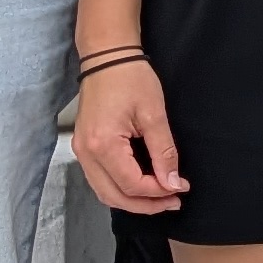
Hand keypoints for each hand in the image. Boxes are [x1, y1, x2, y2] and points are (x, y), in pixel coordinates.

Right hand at [72, 52, 186, 215]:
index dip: (158, 192)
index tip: (181, 187)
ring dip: (132, 199)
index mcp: (103, 145)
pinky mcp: (84, 147)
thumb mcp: (154, 114)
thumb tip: (172, 183)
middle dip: (145, 205)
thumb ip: (163, 152)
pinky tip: (142, 184)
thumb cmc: (131, 78)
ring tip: (160, 198)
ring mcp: (81, 151)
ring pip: (105, 192)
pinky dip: (120, 187)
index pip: (131, 184)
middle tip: (172, 202)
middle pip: (114, 196)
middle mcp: (86, 153)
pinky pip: (100, 179)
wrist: (107, 57)